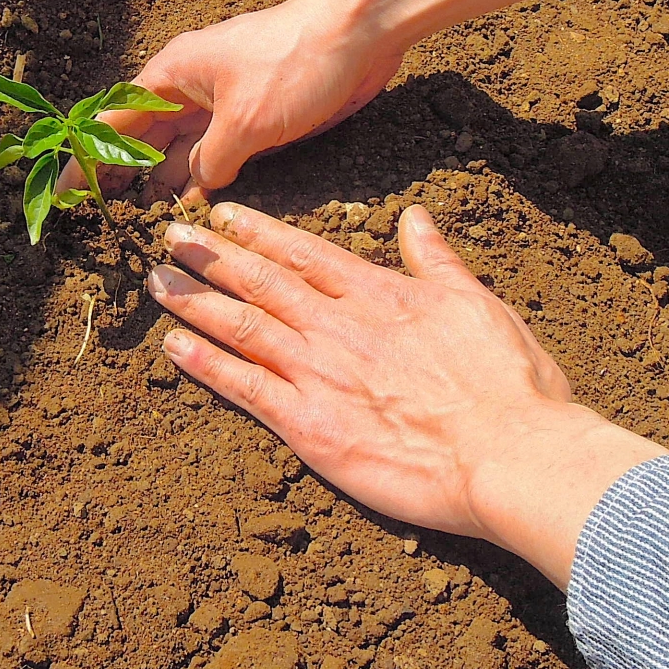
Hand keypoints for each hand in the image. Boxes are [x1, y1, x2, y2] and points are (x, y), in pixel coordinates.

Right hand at [103, 0, 406, 199]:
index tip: (69, 194)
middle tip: (99, 216)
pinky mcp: (255, 116)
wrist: (360, 31)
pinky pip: (218, 152)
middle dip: (121, 174)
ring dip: (163, 181)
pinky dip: (203, 178)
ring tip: (138, 219)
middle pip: (143, 138)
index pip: (114, 121)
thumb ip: (211, 162)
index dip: (89, 158)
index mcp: (173, 74)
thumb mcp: (245, 122)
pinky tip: (192, 205)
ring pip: (181, 148)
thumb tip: (193, 189)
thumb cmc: (295, 61)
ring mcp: (224, 103)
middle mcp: (191, 88)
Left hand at [147, 201, 663, 587]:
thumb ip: (438, 260)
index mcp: (381, 295)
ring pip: (242, 326)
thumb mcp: (479, 304)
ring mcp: (318, 375)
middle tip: (170, 233)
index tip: (225, 214)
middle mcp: (339, 327)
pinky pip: (243, 388)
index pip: (307, 253)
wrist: (511, 455)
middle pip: (262, 281)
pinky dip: (205, 364)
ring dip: (195, 300)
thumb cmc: (509, 386)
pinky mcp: (308, 426)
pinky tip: (172, 347)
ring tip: (157, 280)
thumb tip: (415, 218)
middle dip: (213, 255)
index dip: (261, 232)